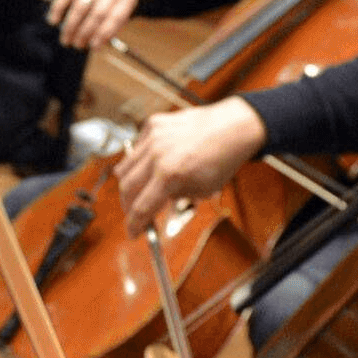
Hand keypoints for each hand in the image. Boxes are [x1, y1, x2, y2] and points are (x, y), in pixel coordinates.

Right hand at [50, 0, 141, 47]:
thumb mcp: (124, 8)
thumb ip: (114, 26)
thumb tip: (96, 45)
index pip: (116, 17)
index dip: (104, 33)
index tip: (94, 47)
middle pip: (97, 13)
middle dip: (85, 32)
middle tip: (77, 45)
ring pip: (80, 5)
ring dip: (71, 25)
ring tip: (66, 40)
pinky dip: (58, 8)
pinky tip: (53, 21)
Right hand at [116, 97, 266, 234]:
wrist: (232, 128)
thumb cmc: (222, 160)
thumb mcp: (201, 191)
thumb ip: (174, 197)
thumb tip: (155, 204)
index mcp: (170, 175)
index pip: (141, 207)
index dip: (134, 225)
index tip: (133, 233)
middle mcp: (157, 155)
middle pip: (126, 188)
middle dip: (128, 206)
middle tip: (136, 213)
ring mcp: (153, 137)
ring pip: (124, 168)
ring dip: (129, 184)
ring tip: (141, 190)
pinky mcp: (154, 124)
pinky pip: (135, 148)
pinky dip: (138, 161)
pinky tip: (151, 166)